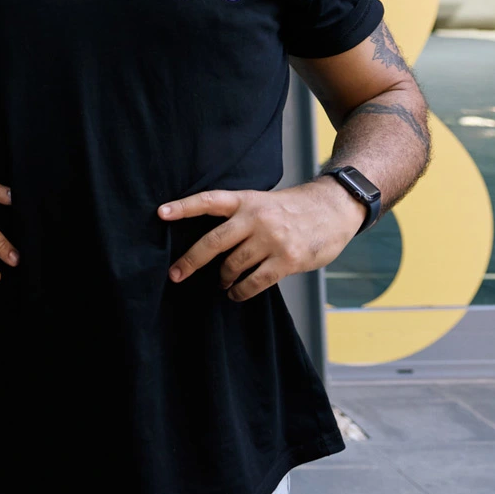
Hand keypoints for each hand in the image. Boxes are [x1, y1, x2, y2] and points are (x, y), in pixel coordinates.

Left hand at [157, 178, 365, 301]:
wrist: (334, 209)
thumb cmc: (294, 209)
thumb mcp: (264, 202)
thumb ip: (240, 217)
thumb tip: (211, 245)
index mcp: (247, 200)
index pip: (209, 201)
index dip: (184, 207)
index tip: (160, 213)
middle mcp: (256, 218)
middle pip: (214, 242)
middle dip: (191, 261)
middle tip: (176, 274)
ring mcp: (272, 239)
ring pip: (233, 265)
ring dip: (223, 278)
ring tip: (222, 282)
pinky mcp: (287, 260)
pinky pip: (254, 282)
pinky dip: (240, 291)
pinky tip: (235, 293)